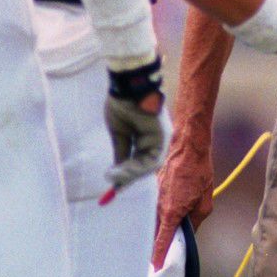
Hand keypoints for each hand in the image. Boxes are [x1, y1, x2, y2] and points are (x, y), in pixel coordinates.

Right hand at [101, 57, 167, 199]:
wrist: (127, 87)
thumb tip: (115, 173)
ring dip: (132, 174)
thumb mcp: (119, 134)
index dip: (127, 176)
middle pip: (146, 165)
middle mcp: (157, 138)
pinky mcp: (163, 135)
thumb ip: (122, 152)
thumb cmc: (122, 104)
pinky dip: (138, 167)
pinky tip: (122, 168)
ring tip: (115, 176)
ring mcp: (162, 137)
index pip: (140, 161)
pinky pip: (153, 159)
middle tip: (113, 188)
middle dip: (129, 178)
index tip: (114, 189)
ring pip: (150, 165)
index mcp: (147, 136)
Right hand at [153, 133, 213, 268]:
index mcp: (171, 212)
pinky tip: (166, 210)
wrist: (187, 147)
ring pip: (153, 220)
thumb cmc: (199, 171)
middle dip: (158, 243)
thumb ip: (197, 219)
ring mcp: (152, 198)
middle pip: (156, 232)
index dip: (158, 256)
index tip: (154, 269)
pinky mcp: (152, 190)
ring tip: (165, 232)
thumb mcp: (205, 200)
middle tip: (162, 254)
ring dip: (158, 227)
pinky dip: (157, 213)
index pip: (162, 240)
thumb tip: (190, 231)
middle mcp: (157, 207)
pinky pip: (152, 208)